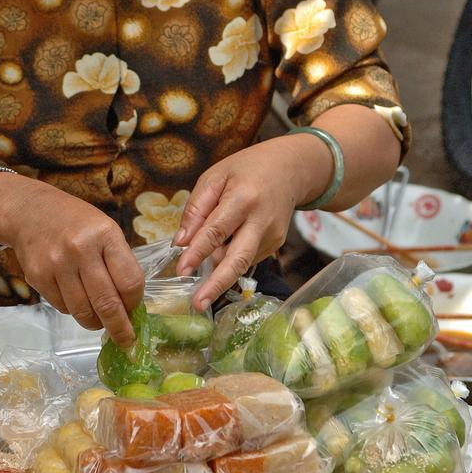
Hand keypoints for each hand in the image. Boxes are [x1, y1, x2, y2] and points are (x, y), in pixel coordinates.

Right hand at [0, 179, 142, 345]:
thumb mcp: (106, 230)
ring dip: (95, 323)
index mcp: (105, 234)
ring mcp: (56, 264)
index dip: (135, 303)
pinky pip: (63, 308)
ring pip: (83, 311)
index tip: (136, 311)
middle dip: (120, 328)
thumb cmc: (76, 223)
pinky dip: (74, 312)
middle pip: (107, 303)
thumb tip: (131, 305)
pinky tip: (78, 301)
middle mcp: (80, 249)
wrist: (29, 212)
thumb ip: (119, 263)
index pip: (129, 281)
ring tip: (100, 322)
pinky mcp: (38, 277)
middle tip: (126, 341)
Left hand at [174, 136, 321, 307]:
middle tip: (198, 303)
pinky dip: (229, 260)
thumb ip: (196, 208)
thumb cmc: (246, 170)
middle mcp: (261, 221)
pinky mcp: (275, 244)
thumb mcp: (215, 177)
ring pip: (240, 262)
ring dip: (218, 273)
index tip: (182, 271)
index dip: (198, 253)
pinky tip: (222, 252)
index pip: (217, 230)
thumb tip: (181, 241)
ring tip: (201, 285)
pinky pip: (246, 258)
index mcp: (244, 198)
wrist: (290, 169)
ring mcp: (272, 236)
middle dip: (217, 284)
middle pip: (238, 259)